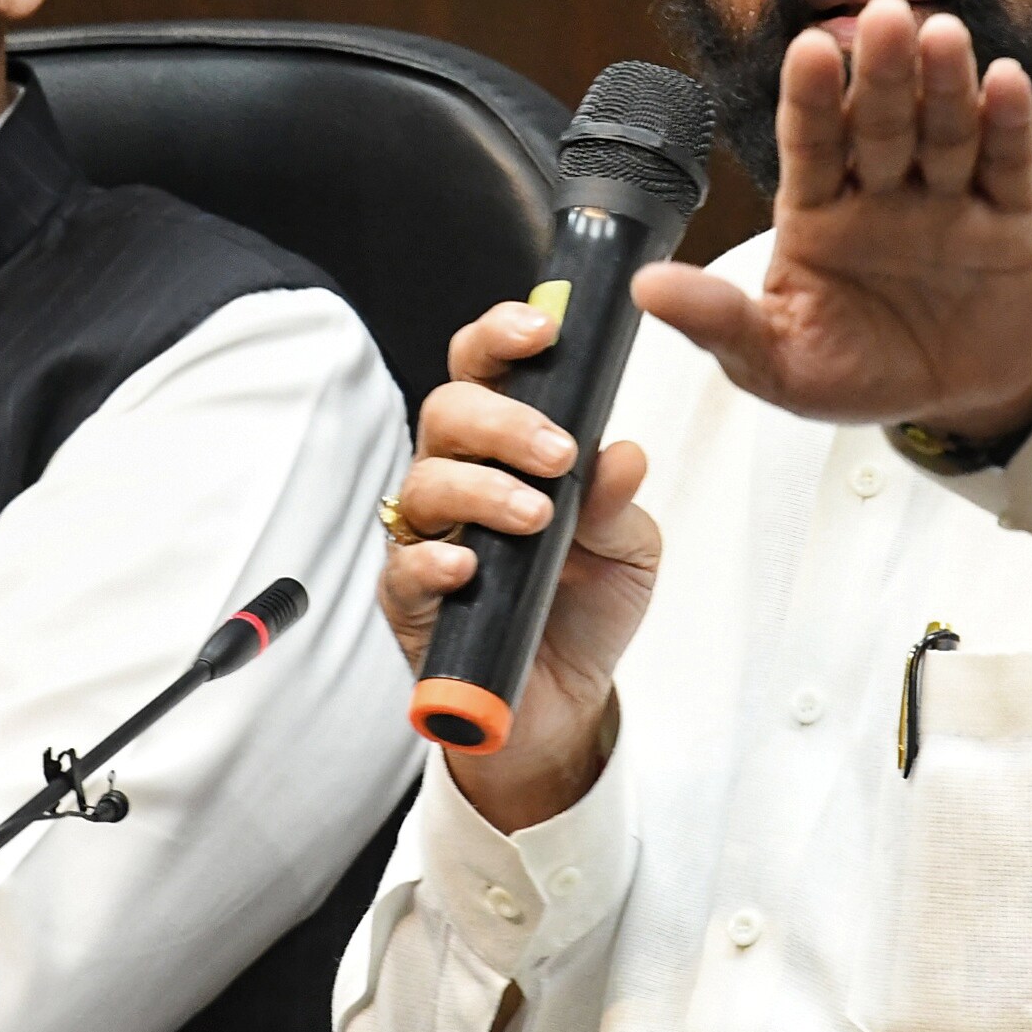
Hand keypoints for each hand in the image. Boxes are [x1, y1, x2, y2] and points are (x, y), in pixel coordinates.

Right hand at [381, 302, 662, 831]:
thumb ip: (618, 502)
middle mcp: (459, 478)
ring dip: (481, 489)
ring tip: (536, 518)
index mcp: (506, 448)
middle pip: (446, 411)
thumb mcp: (628, 551)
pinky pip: (403, 567)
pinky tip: (469, 566)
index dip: (503, 336)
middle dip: (500, 420)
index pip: (487, 370)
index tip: (544, 328)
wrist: (565, 703)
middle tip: (556, 452)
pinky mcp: (411, 600)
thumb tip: (622, 455)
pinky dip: (434, 560)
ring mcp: (429, 537)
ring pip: (425, 483)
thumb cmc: (585, 607)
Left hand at [635, 0, 1031, 439]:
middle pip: (878, 124)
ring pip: (942, 131)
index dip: (809, 100)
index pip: (808, 145)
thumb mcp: (776, 361)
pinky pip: (1007, 164)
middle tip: (879, 16)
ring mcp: (946, 199)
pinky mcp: (1009, 218)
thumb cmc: (856, 372)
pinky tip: (1004, 80)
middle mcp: (880, 192)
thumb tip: (644, 288)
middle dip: (880, 74)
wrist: (953, 401)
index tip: (806, 52)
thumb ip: (718, 321)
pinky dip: (1008, 122)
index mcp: (817, 213)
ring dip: (943, 83)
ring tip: (941, 34)